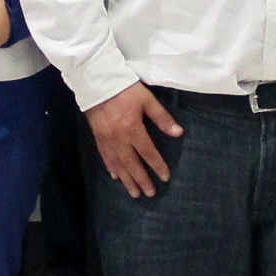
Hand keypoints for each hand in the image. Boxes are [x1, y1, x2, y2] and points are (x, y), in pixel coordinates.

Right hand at [88, 82, 181, 197]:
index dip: (157, 166)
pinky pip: (105, 157)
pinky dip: (111, 168)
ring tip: (134, 194)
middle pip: (132, 164)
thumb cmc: (126, 89)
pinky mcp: (98, 137)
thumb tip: (178, 133)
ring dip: (127, 180)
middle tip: (150, 194)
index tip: (165, 178)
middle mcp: (119, 139)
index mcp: (133, 129)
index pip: (148, 153)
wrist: (97, 81)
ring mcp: (107, 139)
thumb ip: (162, 118)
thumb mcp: (147, 100)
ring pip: (118, 165)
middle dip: (141, 180)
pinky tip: (116, 177)